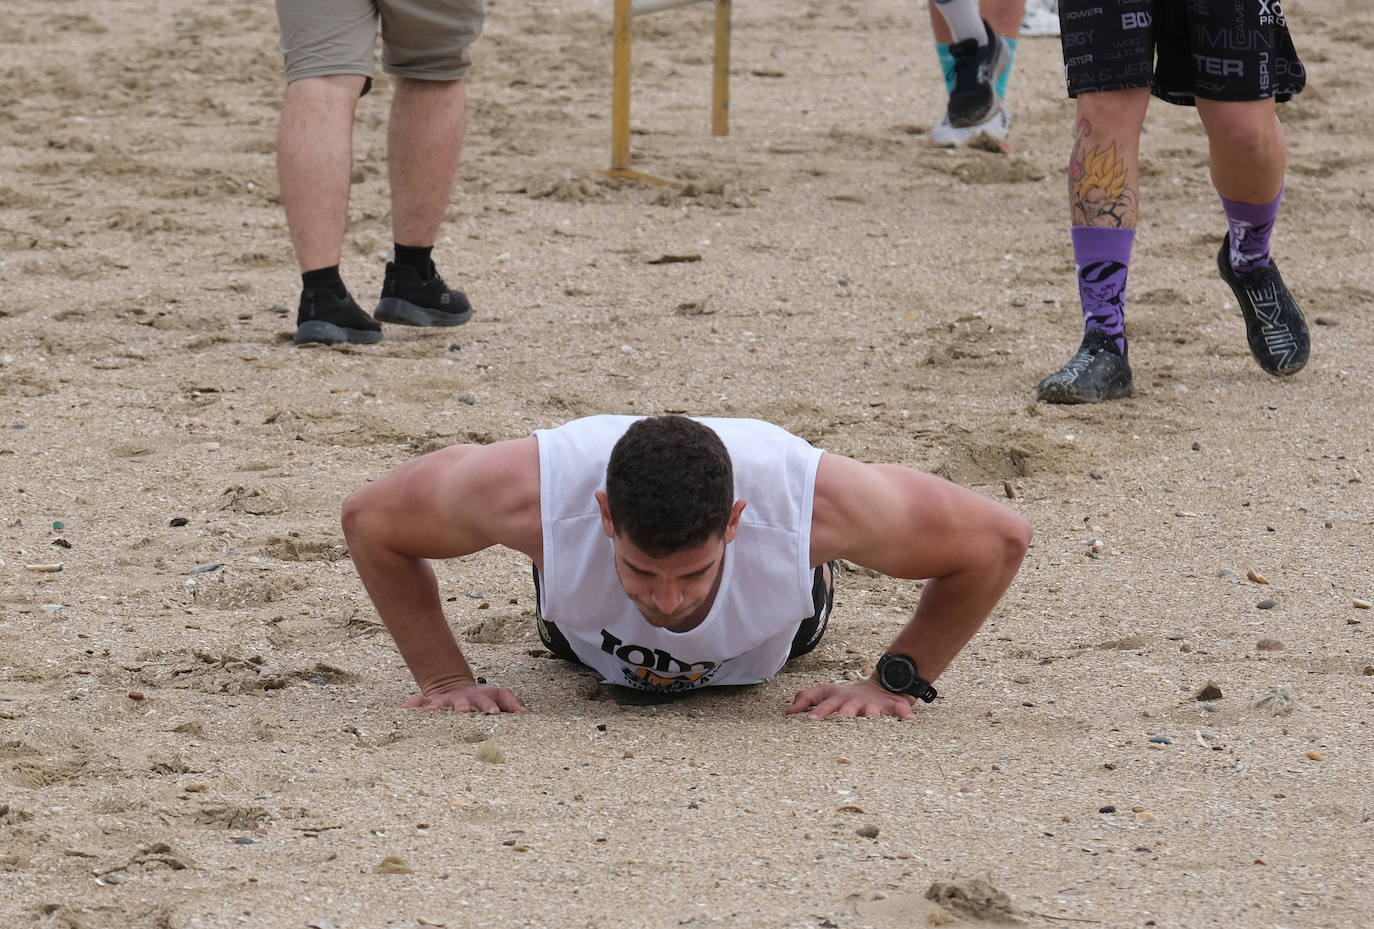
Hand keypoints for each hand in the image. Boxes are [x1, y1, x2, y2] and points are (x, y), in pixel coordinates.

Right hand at [404, 680, 527, 713]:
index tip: (494, 714)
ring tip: (431, 712)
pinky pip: (419, 702)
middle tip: (463, 712)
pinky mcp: (430, 702)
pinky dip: (413, 705)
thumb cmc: (483, 698)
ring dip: (437, 707)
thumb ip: (513, 702)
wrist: (454, 686)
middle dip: (464, 707)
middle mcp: (463, 699)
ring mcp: (446, 700)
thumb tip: (524, 713)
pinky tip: (406, 708)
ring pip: (441, 703)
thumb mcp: (500, 696)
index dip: (491, 707)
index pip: (488, 701)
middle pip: (464, 702)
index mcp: (481, 698)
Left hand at [786, 678, 916, 720]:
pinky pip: (899, 709)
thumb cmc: (845, 696)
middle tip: (843, 719)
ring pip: (874, 711)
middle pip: (850, 709)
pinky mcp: (891, 706)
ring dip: (873, 715)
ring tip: (873, 720)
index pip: (826, 704)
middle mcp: (855, 701)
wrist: (878, 687)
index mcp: (838, 699)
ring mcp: (873, 704)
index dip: (819, 712)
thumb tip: (787, 711)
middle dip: (846, 714)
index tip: (810, 720)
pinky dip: (904, 712)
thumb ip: (806, 699)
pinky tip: (908, 718)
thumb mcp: (825, 693)